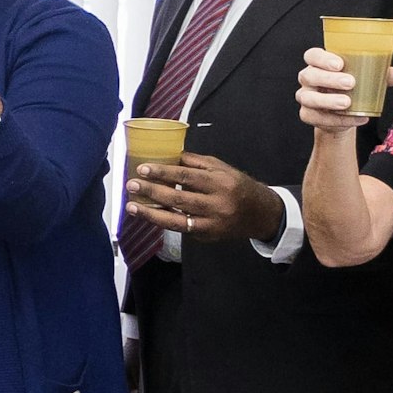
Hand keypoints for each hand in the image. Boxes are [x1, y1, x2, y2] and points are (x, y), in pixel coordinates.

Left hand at [125, 152, 283, 245]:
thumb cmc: (238, 186)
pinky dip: (164, 222)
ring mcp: (211, 224)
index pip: (187, 177)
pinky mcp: (207, 236)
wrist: (261, 214)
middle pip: (179, 199)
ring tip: (132, 206)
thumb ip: (196, 163)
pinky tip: (149, 215)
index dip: (164, 173)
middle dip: (152, 192)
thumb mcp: (222, 168)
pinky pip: (182, 229)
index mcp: (221, 183)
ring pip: (176, 220)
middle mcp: (216, 205)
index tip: (144, 169)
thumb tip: (169, 156)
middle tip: (132, 185)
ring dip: (151, 213)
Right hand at [294, 45, 366, 129]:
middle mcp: (309, 78)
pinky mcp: (308, 114)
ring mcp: (306, 97)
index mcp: (319, 63)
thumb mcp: (366, 78)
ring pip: (309, 98)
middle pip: (309, 75)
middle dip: (329, 79)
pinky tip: (355, 118)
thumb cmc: (352, 88)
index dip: (322, 58)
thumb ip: (381, 74)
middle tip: (350, 82)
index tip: (340, 64)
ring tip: (347, 103)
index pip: (313, 56)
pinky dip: (337, 119)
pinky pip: (318, 117)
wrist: (343, 113)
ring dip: (328, 100)